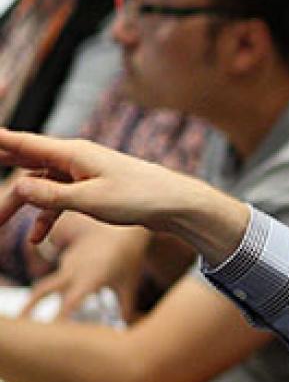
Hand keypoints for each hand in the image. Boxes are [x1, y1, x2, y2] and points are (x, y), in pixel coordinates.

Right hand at [0, 131, 247, 265]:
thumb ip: (52, 195)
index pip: (23, 143)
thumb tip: (18, 187)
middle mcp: (77, 158)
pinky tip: (38, 238)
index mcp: (73, 153)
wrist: (178, 206)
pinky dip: (48, 216)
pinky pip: (62, 199)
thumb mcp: (91, 200)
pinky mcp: (96, 189)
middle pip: (27, 165)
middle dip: (3, 183)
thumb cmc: (140, 198)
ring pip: (43, 186)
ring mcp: (86, 173)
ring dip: (22, 206)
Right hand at [20, 215, 146, 321]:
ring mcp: (68, 263)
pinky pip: (61, 277)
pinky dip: (62, 288)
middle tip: (21, 323)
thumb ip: (126, 307)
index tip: (53, 333)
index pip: (69, 304)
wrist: (123, 228)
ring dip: (43, 300)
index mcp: (89, 280)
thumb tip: (126, 326)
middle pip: (43, 291)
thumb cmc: (128, 258)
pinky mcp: (68, 258)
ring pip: (50, 285)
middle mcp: (73, 272)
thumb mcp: (129, 284)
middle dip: (30, 308)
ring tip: (39, 315)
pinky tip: (73, 291)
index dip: (60, 320)